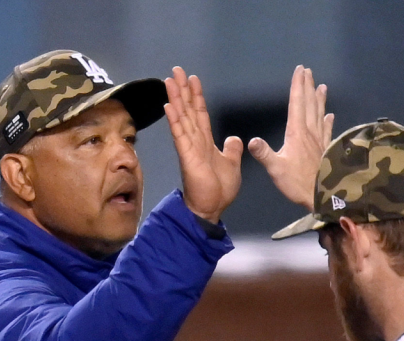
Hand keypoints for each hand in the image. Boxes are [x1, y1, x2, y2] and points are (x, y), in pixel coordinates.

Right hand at [164, 67, 242, 223]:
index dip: (197, 96)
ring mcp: (189, 148)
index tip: (193, 78)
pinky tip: (169, 106)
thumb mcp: (232, 164)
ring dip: (175, 98)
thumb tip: (234, 138)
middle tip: (176, 70)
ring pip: (182, 118)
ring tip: (169, 80)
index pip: (200, 113)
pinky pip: (180, 135)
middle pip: (188, 110)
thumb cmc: (220, 189)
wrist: (212, 208)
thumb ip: (231, 149)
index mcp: (206, 142)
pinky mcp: (187, 157)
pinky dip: (175, 121)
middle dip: (182, 89)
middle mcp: (195, 141)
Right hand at [248, 65, 333, 210]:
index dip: (297, 86)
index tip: (299, 70)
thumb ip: (264, 154)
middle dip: (307, 86)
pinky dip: (329, 121)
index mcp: (296, 133)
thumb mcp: (276, 169)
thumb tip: (251, 141)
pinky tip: (331, 116)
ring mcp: (319, 140)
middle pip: (309, 104)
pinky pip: (327, 131)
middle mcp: (309, 132)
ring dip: (319, 100)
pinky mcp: (325, 150)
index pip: (296, 103)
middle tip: (308, 71)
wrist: (322, 195)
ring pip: (319, 114)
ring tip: (322, 87)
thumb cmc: (297, 183)